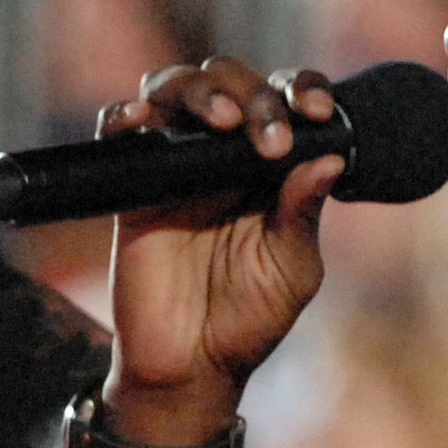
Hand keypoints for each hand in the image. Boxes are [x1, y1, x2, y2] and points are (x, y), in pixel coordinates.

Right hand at [101, 58, 339, 433]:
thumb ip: (304, 213)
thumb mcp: (292, 270)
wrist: (191, 368)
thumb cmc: (249, 320)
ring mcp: (175, 165)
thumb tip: (329, 157)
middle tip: (270, 139)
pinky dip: (124, 115)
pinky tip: (140, 120)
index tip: (317, 113)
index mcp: (271, 166)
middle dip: (255, 95)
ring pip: (175, 88)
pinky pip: (118, 132)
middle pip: (231, 80)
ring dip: (200, 91)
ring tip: (220, 120)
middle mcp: (223, 154)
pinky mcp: (133, 186)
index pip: (286, 100)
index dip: (303, 90)